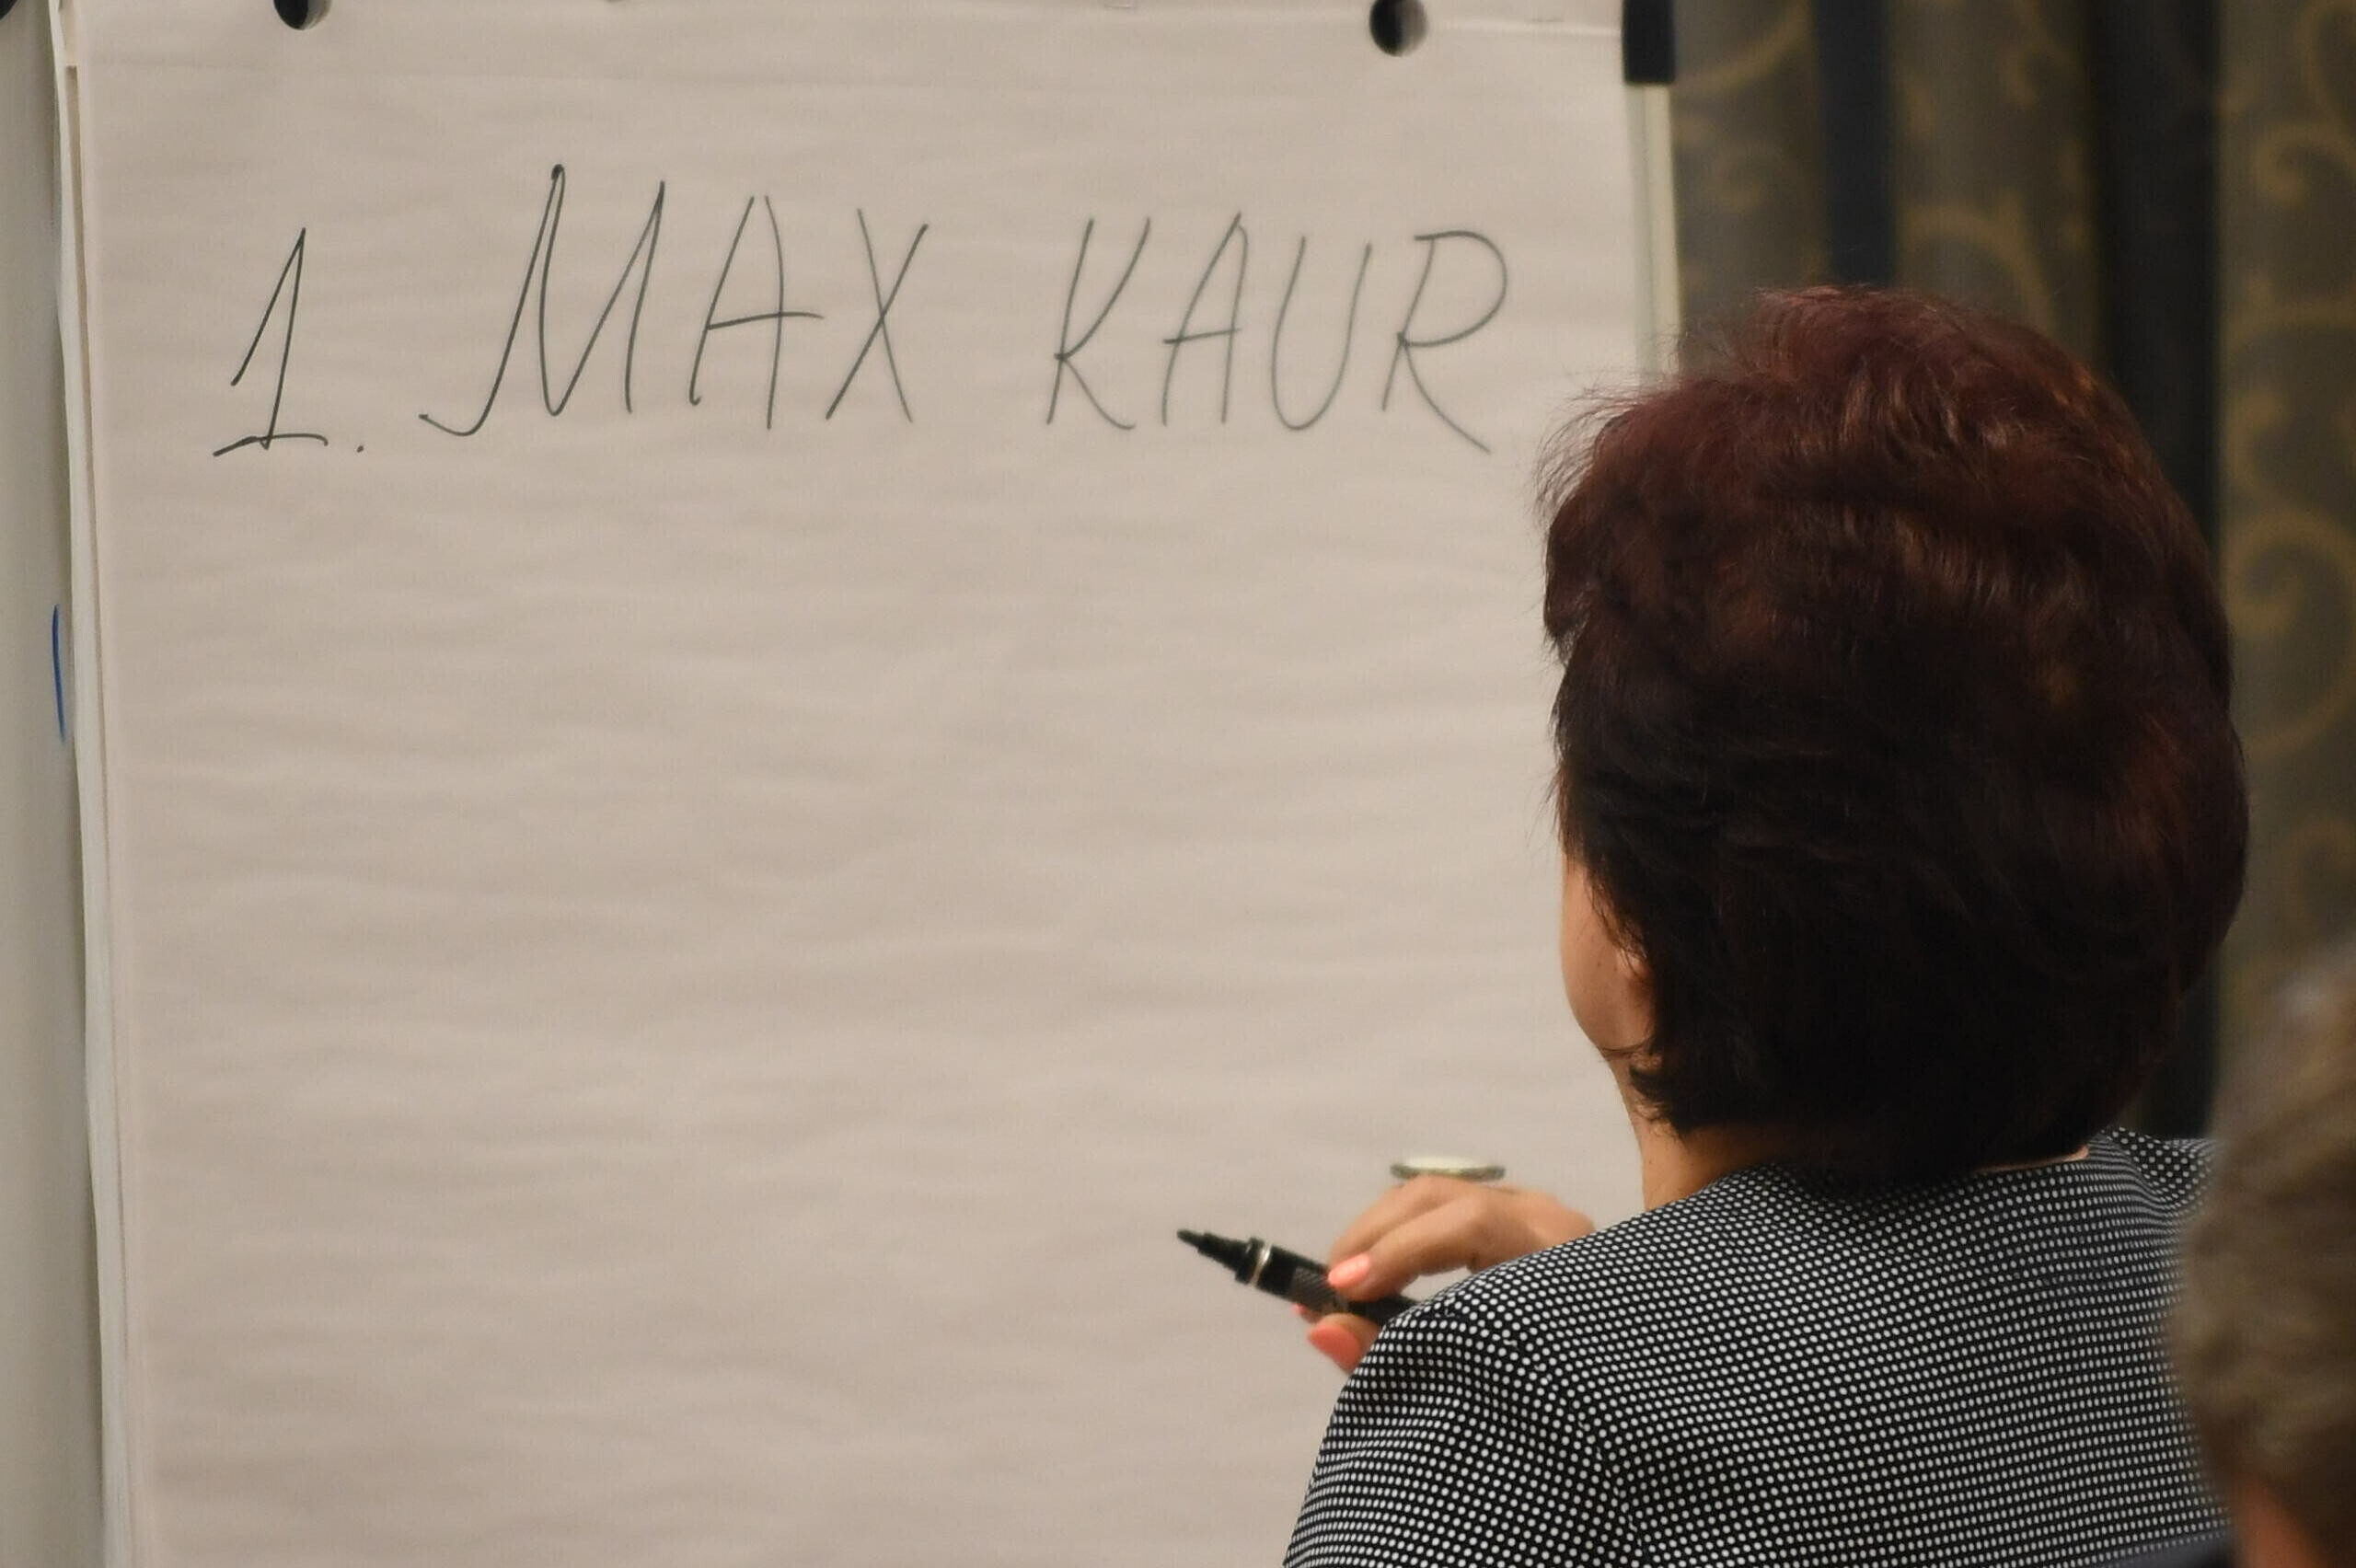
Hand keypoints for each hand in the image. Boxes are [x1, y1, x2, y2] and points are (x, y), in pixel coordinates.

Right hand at [1303, 1178, 1595, 1372]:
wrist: (1627, 1385)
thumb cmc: (1560, 1396)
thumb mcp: (1481, 1391)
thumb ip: (1399, 1359)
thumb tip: (1322, 1328)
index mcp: (1558, 1264)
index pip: (1470, 1225)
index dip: (1399, 1252)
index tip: (1344, 1291)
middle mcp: (1552, 1222)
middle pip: (1441, 1198)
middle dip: (1373, 1237)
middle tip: (1326, 1286)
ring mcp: (1538, 1212)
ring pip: (1439, 1195)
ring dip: (1381, 1231)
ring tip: (1341, 1279)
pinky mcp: (1521, 1216)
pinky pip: (1449, 1207)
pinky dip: (1402, 1232)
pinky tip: (1375, 1269)